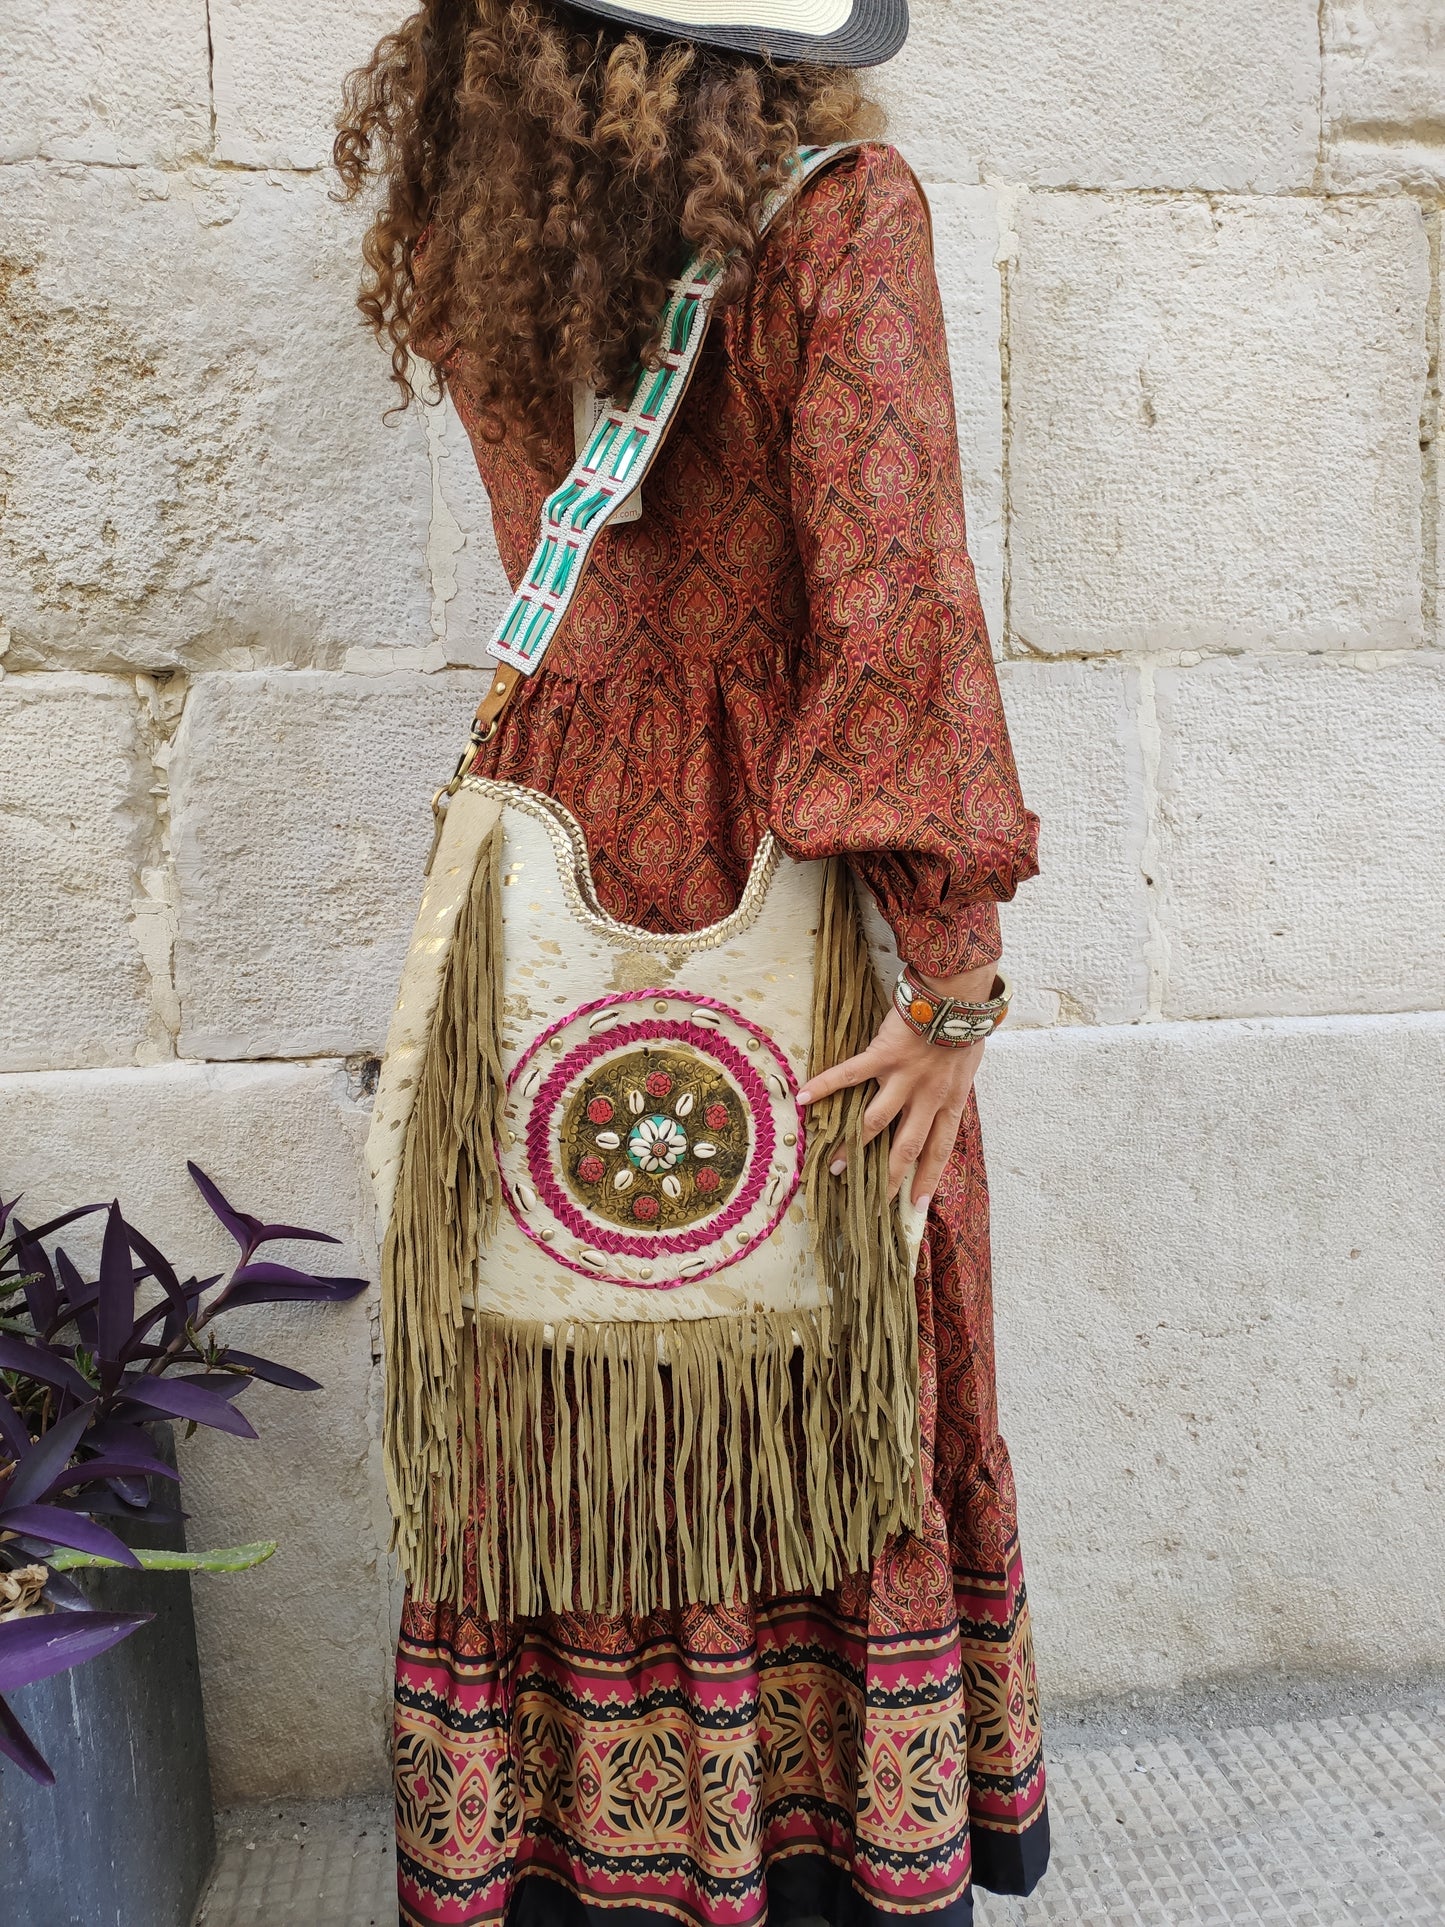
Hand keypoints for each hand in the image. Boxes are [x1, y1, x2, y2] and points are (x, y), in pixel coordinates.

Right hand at [796, 1006, 985, 1210]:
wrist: (956, 998)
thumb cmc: (964, 1031)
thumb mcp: (966, 1071)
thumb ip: (950, 1092)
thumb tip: (939, 1105)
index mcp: (949, 1103)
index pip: (938, 1151)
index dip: (927, 1179)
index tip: (915, 1207)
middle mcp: (926, 1098)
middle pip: (906, 1147)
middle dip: (888, 1177)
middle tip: (870, 1200)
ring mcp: (902, 1079)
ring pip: (874, 1122)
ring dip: (853, 1146)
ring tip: (834, 1166)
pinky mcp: (881, 1056)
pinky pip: (849, 1074)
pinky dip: (824, 1086)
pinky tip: (803, 1098)